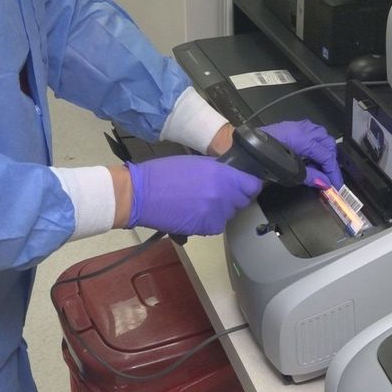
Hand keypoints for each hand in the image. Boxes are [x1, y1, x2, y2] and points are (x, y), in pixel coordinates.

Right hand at [123, 156, 261, 235]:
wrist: (140, 195)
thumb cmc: (163, 174)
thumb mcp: (196, 163)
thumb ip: (219, 171)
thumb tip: (234, 177)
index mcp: (221, 175)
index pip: (252, 185)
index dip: (248, 185)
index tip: (244, 185)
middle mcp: (222, 195)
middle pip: (242, 201)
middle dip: (233, 197)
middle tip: (215, 193)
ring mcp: (215, 214)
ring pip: (229, 214)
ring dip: (221, 210)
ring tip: (200, 203)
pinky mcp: (205, 228)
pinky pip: (217, 226)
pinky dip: (209, 221)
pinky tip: (194, 213)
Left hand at [262, 120, 343, 188]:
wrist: (245, 154)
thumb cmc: (264, 160)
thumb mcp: (291, 172)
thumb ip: (311, 176)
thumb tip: (324, 182)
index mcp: (304, 139)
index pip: (327, 155)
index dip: (333, 171)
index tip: (334, 183)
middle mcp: (301, 130)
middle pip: (327, 142)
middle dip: (331, 159)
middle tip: (329, 175)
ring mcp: (295, 127)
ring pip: (319, 134)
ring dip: (324, 149)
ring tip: (321, 165)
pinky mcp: (288, 128)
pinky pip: (309, 132)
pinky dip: (314, 143)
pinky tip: (310, 155)